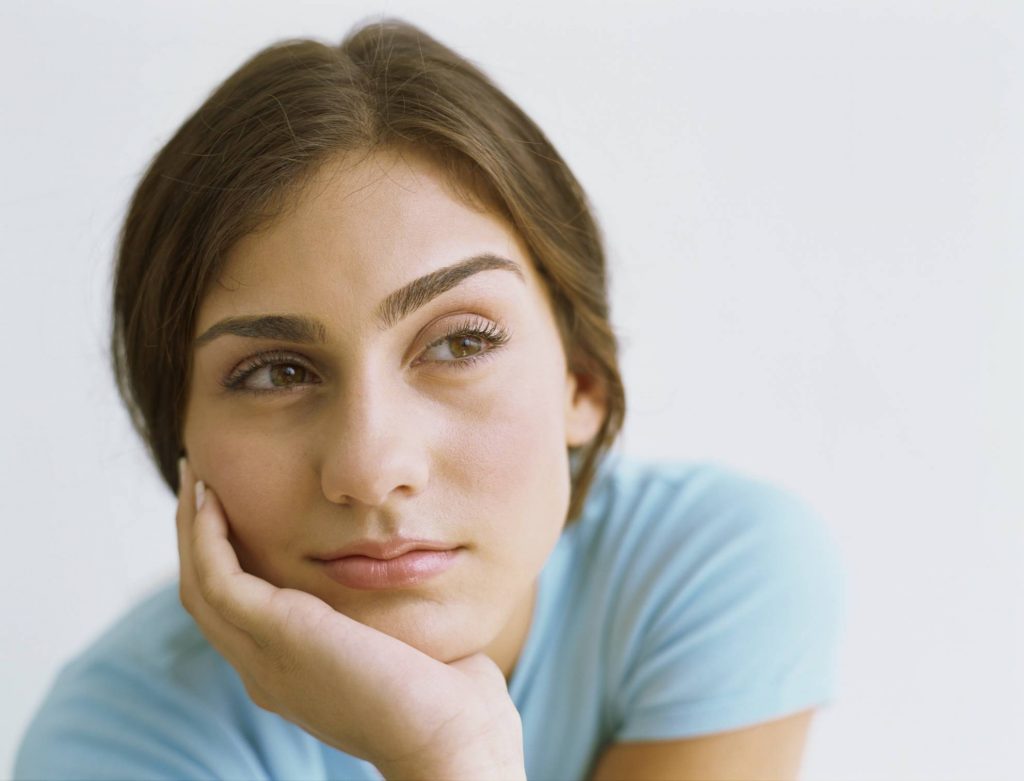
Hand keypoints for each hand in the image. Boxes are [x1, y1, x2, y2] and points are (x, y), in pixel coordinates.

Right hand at [176, 458, 525, 779]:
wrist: (452, 737)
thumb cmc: (451, 698)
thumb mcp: (405, 649)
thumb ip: (393, 618)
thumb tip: (415, 576)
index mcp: (292, 675)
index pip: (238, 612)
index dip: (226, 560)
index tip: (232, 510)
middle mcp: (266, 670)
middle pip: (206, 595)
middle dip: (196, 536)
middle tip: (197, 482)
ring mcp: (264, 658)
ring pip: (200, 584)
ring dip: (191, 529)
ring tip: (195, 478)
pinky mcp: (275, 635)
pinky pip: (217, 578)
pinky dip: (206, 538)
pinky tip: (212, 501)